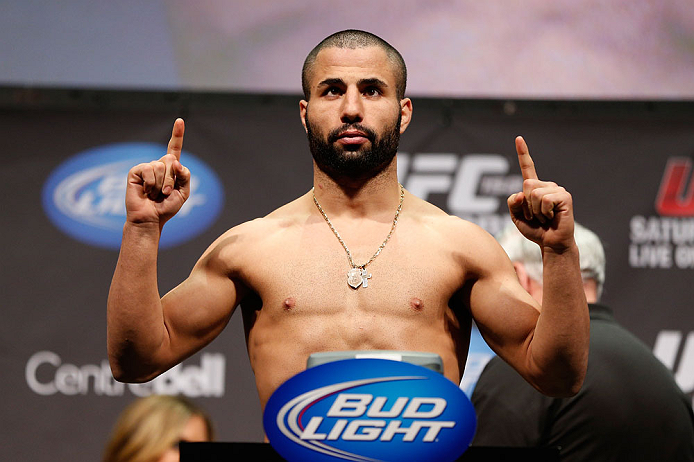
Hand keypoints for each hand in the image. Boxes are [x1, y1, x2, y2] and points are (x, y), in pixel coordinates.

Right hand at [125, 118, 190, 226]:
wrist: (150, 218)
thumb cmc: (166, 207)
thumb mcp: (183, 192)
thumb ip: (184, 176)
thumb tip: (174, 161)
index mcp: (171, 169)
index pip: (174, 148)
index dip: (177, 134)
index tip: (180, 120)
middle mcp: (158, 165)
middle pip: (170, 160)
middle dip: (171, 179)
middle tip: (165, 193)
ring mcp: (146, 167)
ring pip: (160, 167)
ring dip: (161, 184)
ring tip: (155, 194)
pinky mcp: (135, 171)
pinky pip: (148, 171)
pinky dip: (151, 184)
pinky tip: (146, 191)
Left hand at [507, 136, 574, 251]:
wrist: (551, 243)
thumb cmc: (536, 230)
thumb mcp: (516, 217)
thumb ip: (513, 203)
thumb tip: (521, 192)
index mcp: (534, 188)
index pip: (527, 168)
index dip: (523, 153)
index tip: (518, 138)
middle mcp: (546, 185)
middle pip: (526, 185)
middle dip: (526, 205)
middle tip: (536, 216)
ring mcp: (557, 189)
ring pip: (534, 194)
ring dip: (535, 211)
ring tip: (545, 217)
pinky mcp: (564, 196)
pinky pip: (545, 200)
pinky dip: (544, 212)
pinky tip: (552, 217)